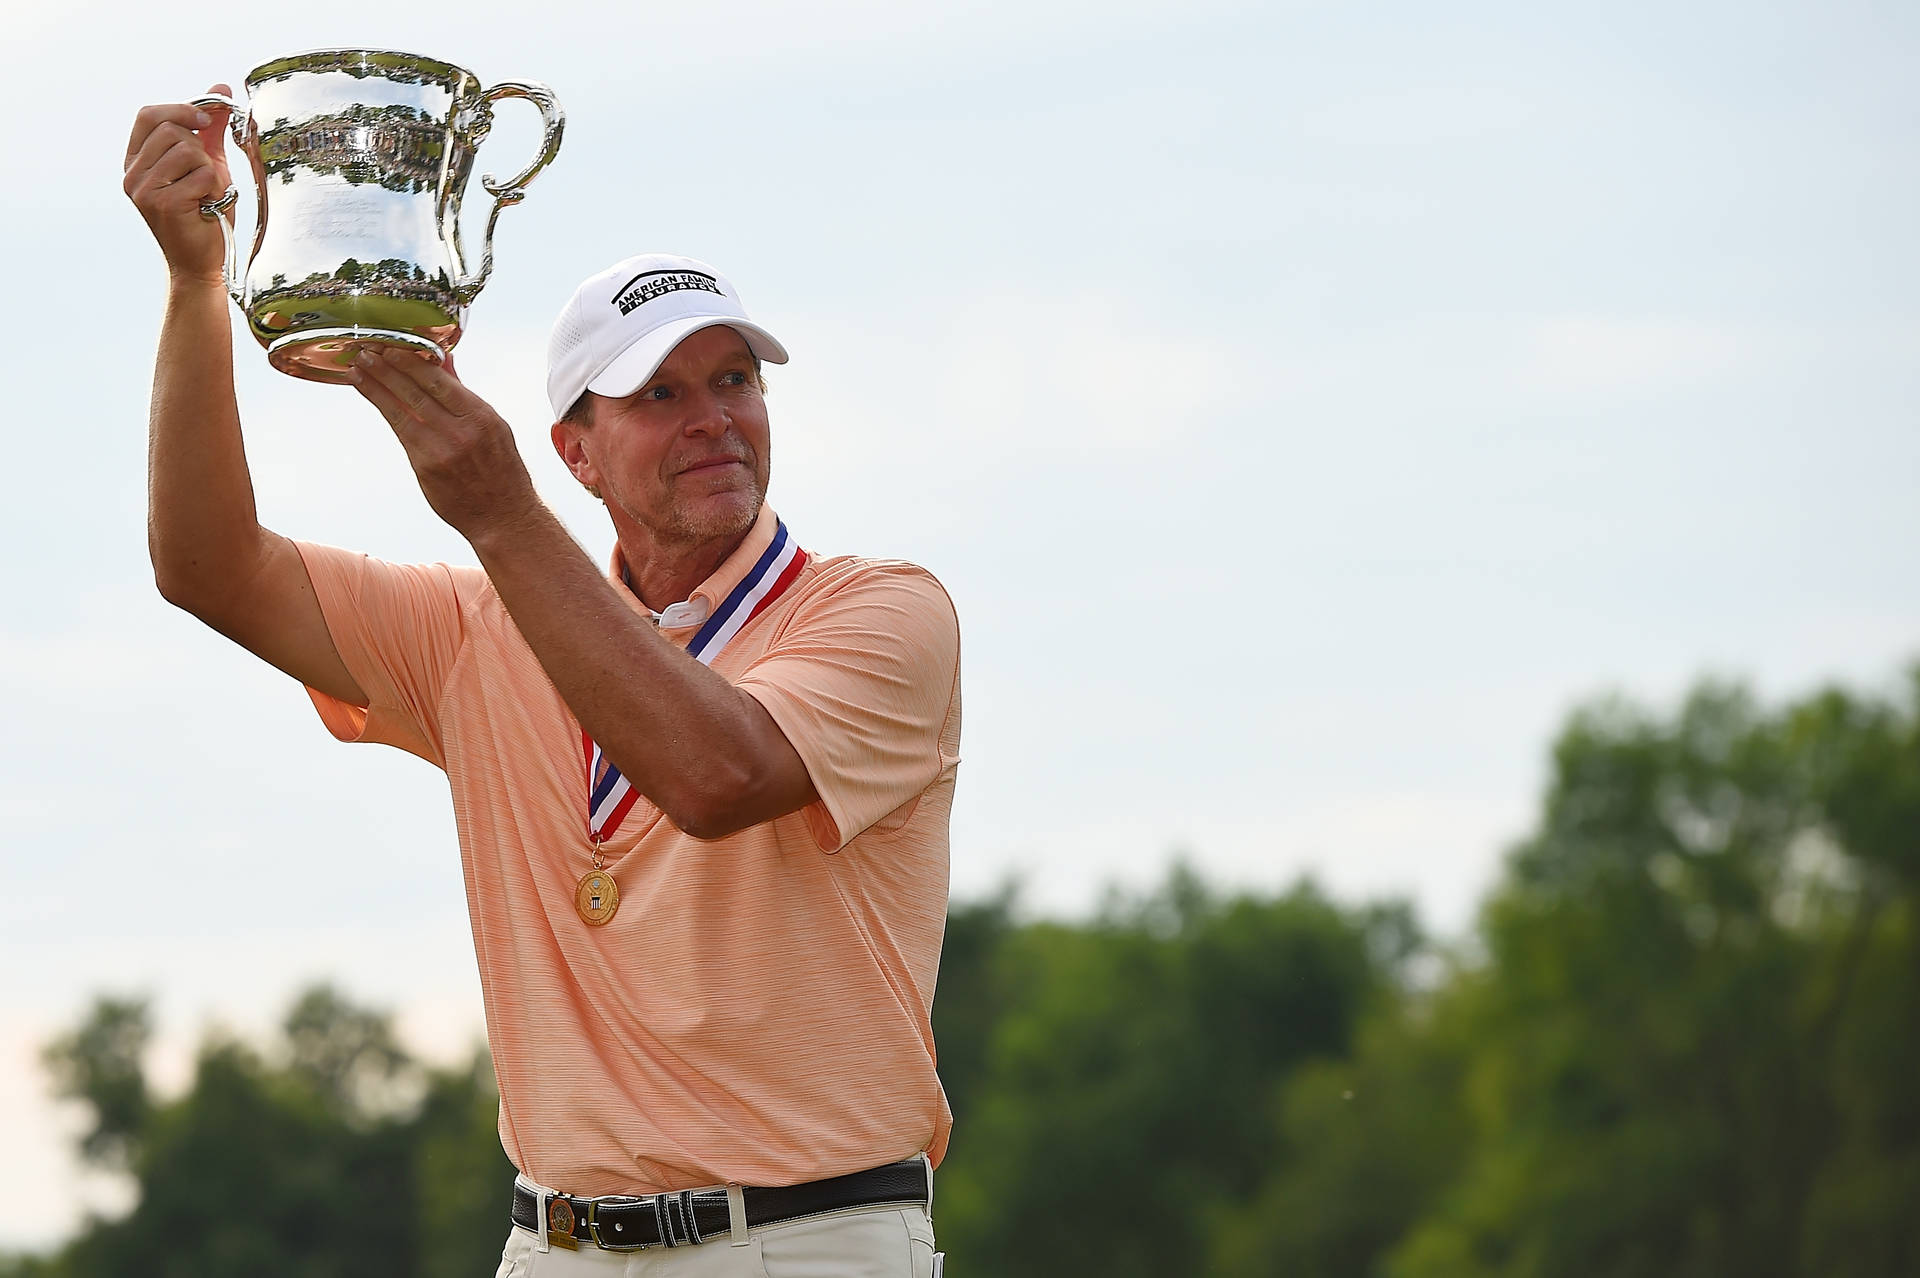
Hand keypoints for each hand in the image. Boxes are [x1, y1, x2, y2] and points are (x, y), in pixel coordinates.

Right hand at [123, 86, 234, 286]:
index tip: (206, 120)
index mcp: (136, 161)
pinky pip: (203, 173)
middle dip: (201, 149)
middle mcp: (132, 173)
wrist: (203, 263)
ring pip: (189, 150)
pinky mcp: (162, 203)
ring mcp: (143, 189)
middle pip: (172, 130)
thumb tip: (219, 89)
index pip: (149, 115)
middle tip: (206, 178)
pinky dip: (216, 188)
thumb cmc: (206, 215)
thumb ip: (209, 129)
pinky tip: (208, 206)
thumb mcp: (208, 165)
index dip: (181, 109)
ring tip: (206, 195)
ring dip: (210, 172)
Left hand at [348, 349, 542, 540]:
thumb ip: (464, 394)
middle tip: (366, 350)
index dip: (411, 362)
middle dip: (387, 368)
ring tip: (357, 369)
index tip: (392, 346)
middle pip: (416, 392)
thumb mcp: (494, 427)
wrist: (503, 516)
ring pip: (401, 410)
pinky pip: (400, 431)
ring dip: (376, 387)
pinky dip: (383, 410)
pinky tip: (371, 396)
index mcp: (481, 417)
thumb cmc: (502, 469)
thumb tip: (444, 359)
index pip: (439, 381)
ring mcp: (440, 450)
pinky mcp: (425, 467)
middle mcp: (460, 432)